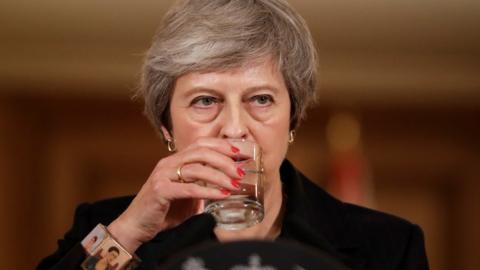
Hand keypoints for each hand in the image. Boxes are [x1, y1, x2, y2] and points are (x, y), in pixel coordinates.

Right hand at [107, 137, 242, 252]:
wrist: (135, 226)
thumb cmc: (162, 211)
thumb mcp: (187, 195)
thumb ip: (202, 187)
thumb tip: (228, 185)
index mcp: (174, 161)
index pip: (200, 144)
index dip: (221, 145)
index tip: (240, 152)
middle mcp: (168, 163)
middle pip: (201, 152)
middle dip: (224, 160)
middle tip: (241, 171)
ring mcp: (162, 175)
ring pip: (196, 168)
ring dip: (219, 176)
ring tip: (235, 185)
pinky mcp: (160, 191)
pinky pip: (189, 188)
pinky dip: (208, 191)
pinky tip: (221, 195)